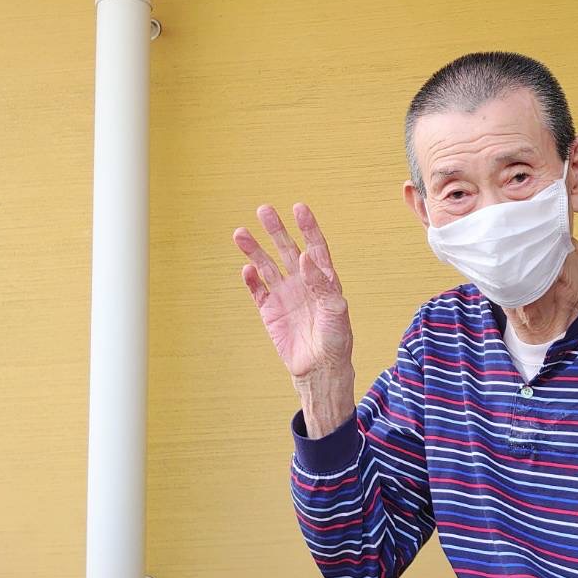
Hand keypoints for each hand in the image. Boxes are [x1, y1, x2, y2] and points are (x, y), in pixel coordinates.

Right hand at [235, 203, 355, 433]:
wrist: (319, 370)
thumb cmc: (336, 342)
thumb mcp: (336, 311)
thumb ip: (322, 283)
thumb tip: (305, 257)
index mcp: (324, 280)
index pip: (315, 247)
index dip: (307, 227)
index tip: (298, 208)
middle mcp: (303, 283)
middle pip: (287, 249)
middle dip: (276, 230)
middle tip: (264, 210)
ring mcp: (285, 295)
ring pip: (267, 266)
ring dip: (255, 249)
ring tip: (240, 233)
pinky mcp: (269, 311)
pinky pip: (258, 290)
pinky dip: (251, 279)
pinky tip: (245, 267)